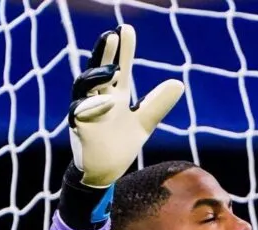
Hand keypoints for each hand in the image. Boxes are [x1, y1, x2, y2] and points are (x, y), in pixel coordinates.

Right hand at [58, 25, 183, 228]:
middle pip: (99, 70)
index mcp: (115, 96)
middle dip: (104, 53)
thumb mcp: (144, 122)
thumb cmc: (120, 144)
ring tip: (112, 68)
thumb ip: (158, 103)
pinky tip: (104, 102)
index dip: (123, 51)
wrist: (104, 171)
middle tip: (112, 35)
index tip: (126, 30)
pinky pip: (79, 113)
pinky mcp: (78, 128)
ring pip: (84, 87)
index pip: (119, 68)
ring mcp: (86, 112)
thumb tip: (179, 83)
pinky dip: (90, 107)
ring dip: (96, 76)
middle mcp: (99, 99)